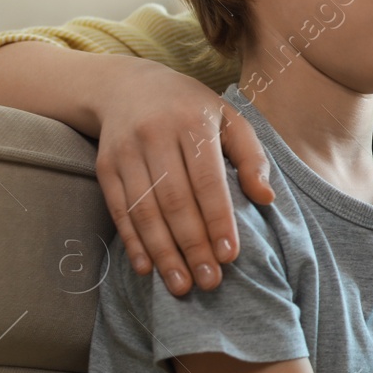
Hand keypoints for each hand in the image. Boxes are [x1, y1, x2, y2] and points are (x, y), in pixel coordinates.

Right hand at [94, 58, 274, 295]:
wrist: (129, 86)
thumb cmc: (193, 109)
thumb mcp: (229, 119)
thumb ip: (252, 157)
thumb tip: (266, 198)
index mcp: (193, 122)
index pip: (207, 180)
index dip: (217, 220)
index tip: (229, 256)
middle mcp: (155, 135)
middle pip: (174, 200)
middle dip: (192, 246)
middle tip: (208, 282)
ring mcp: (126, 151)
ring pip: (144, 210)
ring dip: (162, 252)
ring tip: (180, 286)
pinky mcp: (106, 165)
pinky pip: (119, 209)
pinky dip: (132, 241)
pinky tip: (146, 267)